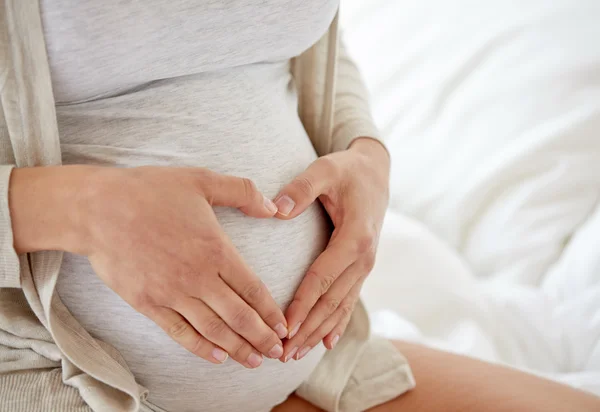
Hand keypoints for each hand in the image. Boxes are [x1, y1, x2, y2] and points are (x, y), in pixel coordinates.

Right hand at [75, 166, 287, 367]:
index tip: (284, 327)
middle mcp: (197, 278)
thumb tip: (274, 208)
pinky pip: (179, 333)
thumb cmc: (149, 191)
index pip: (253, 289)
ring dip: (237, 349)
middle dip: (262, 337)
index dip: (271, 312)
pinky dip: (200, 348)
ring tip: (255, 361)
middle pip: (238, 316)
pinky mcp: (147, 304)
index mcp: (215, 250)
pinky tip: (217, 357)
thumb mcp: (201, 180)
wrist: (96, 209)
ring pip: (213, 330)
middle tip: (278, 353)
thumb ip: (243, 193)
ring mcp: (171, 294)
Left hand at [272, 138, 389, 361]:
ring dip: (318, 333)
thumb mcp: (325, 169)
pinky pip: (349, 301)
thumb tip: (275, 209)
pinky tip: (325, 344)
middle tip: (281, 353)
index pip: (323, 277)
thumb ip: (301, 188)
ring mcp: (365, 266)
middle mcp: (364, 258)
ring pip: (340, 307)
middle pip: (331, 301)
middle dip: (307, 329)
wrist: (375, 172)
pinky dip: (336, 324)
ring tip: (294, 355)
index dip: (303, 304)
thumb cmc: (347, 171)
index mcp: (355, 237)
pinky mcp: (361, 268)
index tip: (284, 326)